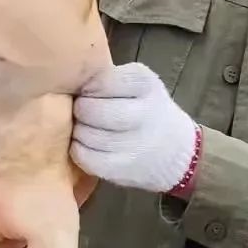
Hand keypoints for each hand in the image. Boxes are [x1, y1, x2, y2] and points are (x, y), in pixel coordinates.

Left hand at [71, 63, 196, 193]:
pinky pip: (84, 156)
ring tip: (87, 127)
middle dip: (81, 109)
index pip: (102, 81)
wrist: (176, 151)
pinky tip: (89, 145)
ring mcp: (133, 144)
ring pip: (85, 134)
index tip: (89, 91)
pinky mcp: (121, 168)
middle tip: (82, 111)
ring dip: (79, 130)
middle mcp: (142, 113)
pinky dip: (79, 149)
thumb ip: (110, 78)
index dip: (89, 87)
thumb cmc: (149, 110)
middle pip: (90, 109)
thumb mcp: (140, 84)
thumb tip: (71, 82)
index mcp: (145, 84)